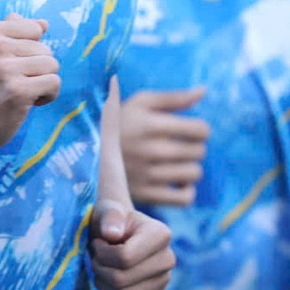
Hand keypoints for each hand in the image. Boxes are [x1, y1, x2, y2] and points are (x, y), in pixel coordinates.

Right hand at [0, 16, 59, 156]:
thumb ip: (11, 32)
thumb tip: (44, 23)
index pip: (34, 28)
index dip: (30, 49)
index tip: (12, 65)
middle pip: (45, 48)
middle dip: (37, 69)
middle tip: (13, 84)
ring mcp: (4, 68)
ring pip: (52, 64)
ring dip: (43, 82)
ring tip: (22, 92)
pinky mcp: (17, 90)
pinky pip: (53, 82)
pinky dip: (48, 95)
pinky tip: (30, 103)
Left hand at [91, 199, 175, 289]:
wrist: (118, 233)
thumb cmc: (111, 221)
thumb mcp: (107, 210)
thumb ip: (109, 216)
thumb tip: (112, 234)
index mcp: (161, 234)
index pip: (124, 257)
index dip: (102, 254)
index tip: (97, 243)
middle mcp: (168, 259)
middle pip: (122, 279)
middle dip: (100, 269)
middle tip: (95, 258)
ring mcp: (165, 280)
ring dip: (103, 284)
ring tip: (102, 268)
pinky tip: (110, 283)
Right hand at [120, 88, 209, 206]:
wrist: (86, 152)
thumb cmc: (120, 122)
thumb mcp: (141, 102)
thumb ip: (174, 97)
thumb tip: (203, 91)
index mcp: (151, 124)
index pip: (200, 130)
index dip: (200, 129)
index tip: (190, 130)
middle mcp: (150, 150)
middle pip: (199, 152)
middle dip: (194, 147)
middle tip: (180, 146)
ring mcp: (147, 175)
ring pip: (194, 174)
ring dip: (190, 168)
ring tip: (178, 163)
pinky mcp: (145, 195)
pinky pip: (184, 198)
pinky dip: (186, 191)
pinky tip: (176, 182)